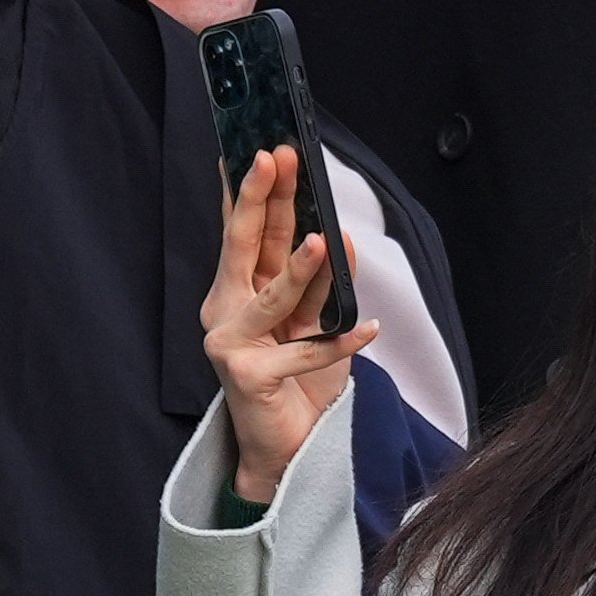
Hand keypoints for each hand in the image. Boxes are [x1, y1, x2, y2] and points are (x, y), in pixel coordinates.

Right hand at [199, 146, 374, 505]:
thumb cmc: (297, 378)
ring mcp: (230, 343)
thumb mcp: (313, 319)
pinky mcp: (249, 378)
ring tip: (323, 240)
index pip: (245, 231)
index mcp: (237, 289)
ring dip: (300, 270)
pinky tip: (371, 329)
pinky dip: (341, 342)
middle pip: (246, 246)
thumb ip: (319, 281)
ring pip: (272, 299)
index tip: (263, 148)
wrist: (288, 446)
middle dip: (263, 200)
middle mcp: (224, 310)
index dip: (251, 190)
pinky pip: (305, 353)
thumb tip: (335, 233)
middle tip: (277, 158)